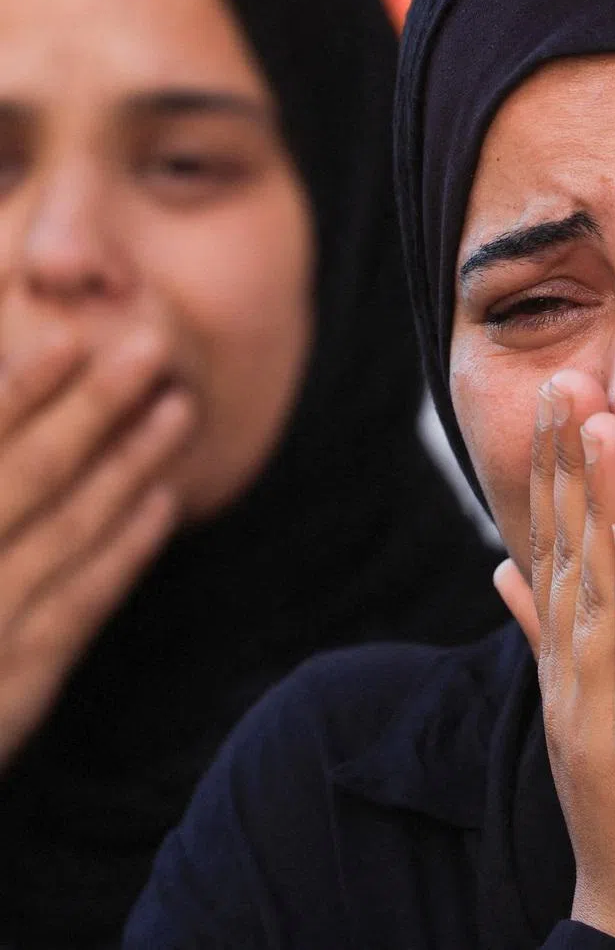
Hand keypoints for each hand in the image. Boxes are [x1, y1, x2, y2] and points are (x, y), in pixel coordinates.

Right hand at [0, 327, 191, 768]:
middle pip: (30, 477)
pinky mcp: (17, 691)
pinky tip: (165, 501)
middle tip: (151, 350)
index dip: (19, 395)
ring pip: (71, 532)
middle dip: (93, 409)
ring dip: (130, 464)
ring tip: (179, 409)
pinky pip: (83, 606)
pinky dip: (127, 550)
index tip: (69, 341)